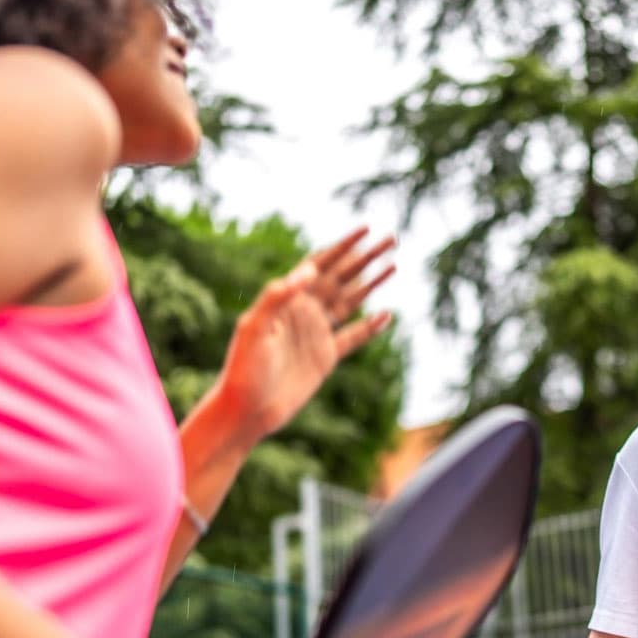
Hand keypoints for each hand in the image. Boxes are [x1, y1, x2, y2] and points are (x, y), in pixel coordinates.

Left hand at [215, 226, 394, 445]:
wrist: (246, 410)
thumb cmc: (243, 368)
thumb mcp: (254, 328)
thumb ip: (277, 296)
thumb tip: (308, 270)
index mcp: (288, 299)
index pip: (320, 264)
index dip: (343, 245)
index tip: (365, 228)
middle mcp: (305, 311)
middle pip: (342, 277)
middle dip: (365, 257)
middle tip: (390, 238)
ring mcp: (316, 334)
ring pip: (351, 301)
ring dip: (372, 283)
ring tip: (393, 266)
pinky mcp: (325, 358)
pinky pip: (353, 337)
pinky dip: (370, 326)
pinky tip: (386, 314)